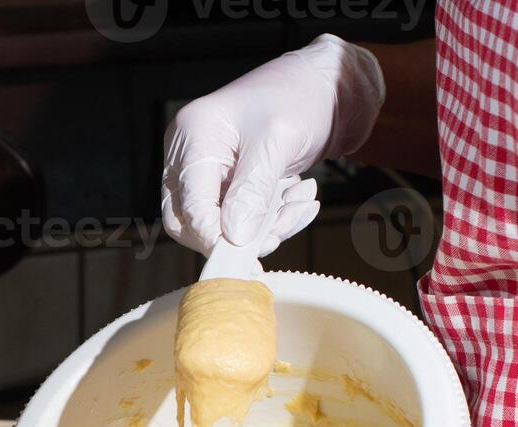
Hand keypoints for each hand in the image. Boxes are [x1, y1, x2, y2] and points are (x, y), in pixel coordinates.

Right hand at [161, 34, 385, 255]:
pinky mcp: (229, 180)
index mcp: (194, 135)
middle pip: (191, 219)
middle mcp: (192, 153)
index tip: (247, 251)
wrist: (330, 84)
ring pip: (219, 222)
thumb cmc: (302, 96)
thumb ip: (252, 191)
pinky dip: (272, 216)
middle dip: (236, 235)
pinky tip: (298, 196)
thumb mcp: (278, 142)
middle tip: (276, 235)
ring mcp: (209, 167)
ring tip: (300, 201)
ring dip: (264, 225)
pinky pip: (240, 215)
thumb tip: (234, 237)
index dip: (214, 234)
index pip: (188, 204)